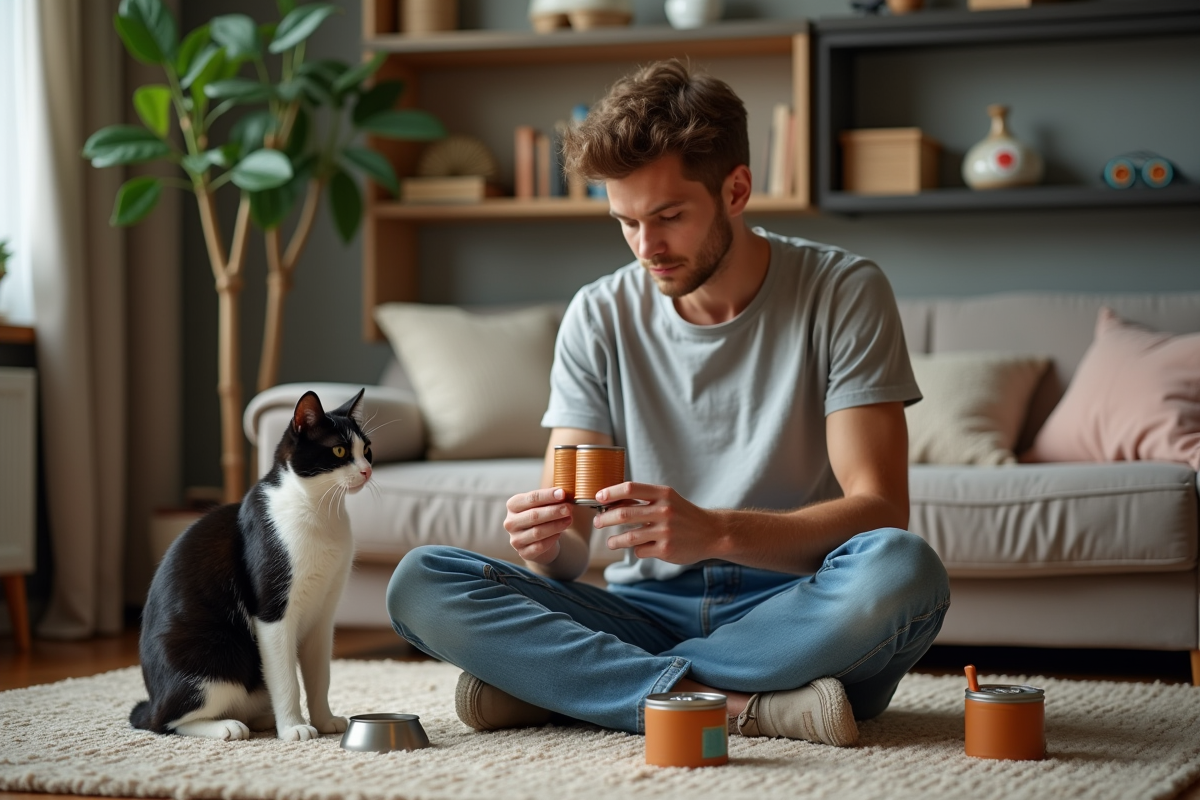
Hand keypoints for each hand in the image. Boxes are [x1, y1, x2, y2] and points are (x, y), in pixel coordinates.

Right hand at [504, 488, 575, 564]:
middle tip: (568, 508)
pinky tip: (560, 533)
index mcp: (513, 505)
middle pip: (534, 515)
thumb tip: (563, 493)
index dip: (548, 496)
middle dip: (554, 511)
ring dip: (556, 525)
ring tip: (569, 519)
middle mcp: (510, 522)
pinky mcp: (523, 552)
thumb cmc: (541, 518)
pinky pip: (539, 546)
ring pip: (537, 532)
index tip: (563, 493)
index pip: (531, 498)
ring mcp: (515, 539)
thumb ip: (551, 499)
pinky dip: (552, 539)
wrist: (539, 541)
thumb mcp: (542, 505)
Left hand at [593, 482, 722, 564]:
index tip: (598, 498)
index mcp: (663, 494)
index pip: (630, 489)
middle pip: (624, 514)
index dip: (610, 492)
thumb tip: (612, 501)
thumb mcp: (668, 499)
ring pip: (628, 537)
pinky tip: (638, 548)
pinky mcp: (666, 550)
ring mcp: (665, 532)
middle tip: (597, 522)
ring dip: (614, 540)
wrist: (712, 533)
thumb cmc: (683, 514)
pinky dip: (635, 550)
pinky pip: (639, 551)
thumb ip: (644, 499)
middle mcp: (664, 511)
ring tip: (610, 542)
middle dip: (605, 519)